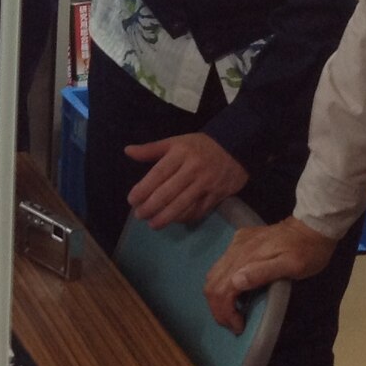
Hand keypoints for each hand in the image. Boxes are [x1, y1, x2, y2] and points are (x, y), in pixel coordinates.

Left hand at [124, 131, 247, 228]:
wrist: (237, 146)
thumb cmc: (200, 146)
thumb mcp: (176, 141)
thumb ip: (151, 149)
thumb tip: (128, 151)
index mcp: (181, 153)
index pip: (158, 173)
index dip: (143, 189)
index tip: (131, 200)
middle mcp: (193, 169)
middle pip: (169, 192)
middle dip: (151, 206)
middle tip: (139, 215)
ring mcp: (207, 183)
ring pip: (183, 204)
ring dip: (166, 217)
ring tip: (153, 224)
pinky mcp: (218, 195)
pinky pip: (199, 210)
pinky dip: (185, 217)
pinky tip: (174, 220)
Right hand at [203, 216, 339, 332]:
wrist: (313, 225)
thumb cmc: (307, 252)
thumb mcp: (292, 266)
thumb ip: (263, 273)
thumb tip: (234, 282)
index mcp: (247, 258)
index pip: (222, 289)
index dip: (226, 312)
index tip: (239, 327)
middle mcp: (236, 250)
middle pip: (212, 284)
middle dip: (218, 309)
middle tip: (233, 324)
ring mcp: (236, 244)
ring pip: (213, 275)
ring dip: (218, 298)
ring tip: (232, 312)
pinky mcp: (239, 241)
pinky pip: (221, 265)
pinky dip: (222, 284)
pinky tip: (235, 291)